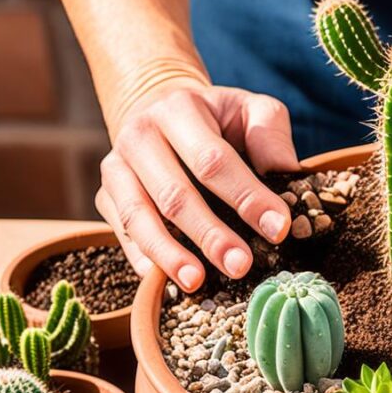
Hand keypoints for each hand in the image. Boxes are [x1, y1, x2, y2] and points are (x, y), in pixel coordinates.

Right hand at [95, 79, 298, 290]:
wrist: (159, 110)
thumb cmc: (218, 119)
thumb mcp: (251, 109)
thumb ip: (270, 135)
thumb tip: (287, 176)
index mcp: (179, 109)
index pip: (213, 160)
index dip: (246, 196)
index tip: (277, 229)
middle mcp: (140, 136)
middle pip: (174, 194)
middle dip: (209, 234)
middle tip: (241, 265)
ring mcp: (116, 168)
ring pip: (138, 217)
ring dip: (169, 254)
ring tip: (197, 282)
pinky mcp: (104, 196)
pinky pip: (121, 233)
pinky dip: (142, 260)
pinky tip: (165, 283)